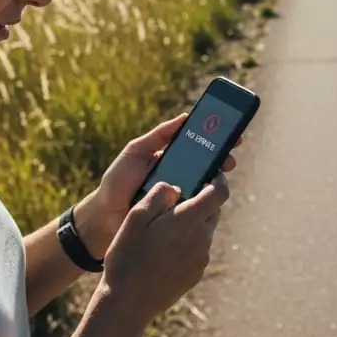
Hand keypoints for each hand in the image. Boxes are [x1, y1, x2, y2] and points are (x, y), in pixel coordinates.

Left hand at [82, 113, 241, 255]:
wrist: (104, 217)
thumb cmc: (118, 181)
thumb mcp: (136, 151)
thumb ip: (159, 135)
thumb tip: (185, 116)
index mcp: (173, 162)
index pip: (201, 150)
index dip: (217, 142)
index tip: (232, 134)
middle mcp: (182, 181)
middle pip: (210, 169)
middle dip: (224, 160)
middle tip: (230, 157)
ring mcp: (182, 201)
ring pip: (207, 190)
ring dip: (217, 182)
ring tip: (221, 174)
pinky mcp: (179, 219)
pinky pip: (198, 210)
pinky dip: (206, 203)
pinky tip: (210, 197)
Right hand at [99, 175, 231, 331]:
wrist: (128, 302)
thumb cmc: (128, 256)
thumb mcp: (135, 217)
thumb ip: (159, 194)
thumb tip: (175, 187)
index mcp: (189, 220)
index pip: (220, 192)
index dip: (219, 180)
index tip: (212, 175)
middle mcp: (202, 238)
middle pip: (213, 211)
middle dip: (201, 202)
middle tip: (177, 202)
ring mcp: (201, 258)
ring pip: (204, 231)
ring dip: (192, 225)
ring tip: (164, 230)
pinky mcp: (196, 274)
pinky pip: (198, 250)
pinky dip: (188, 244)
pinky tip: (164, 252)